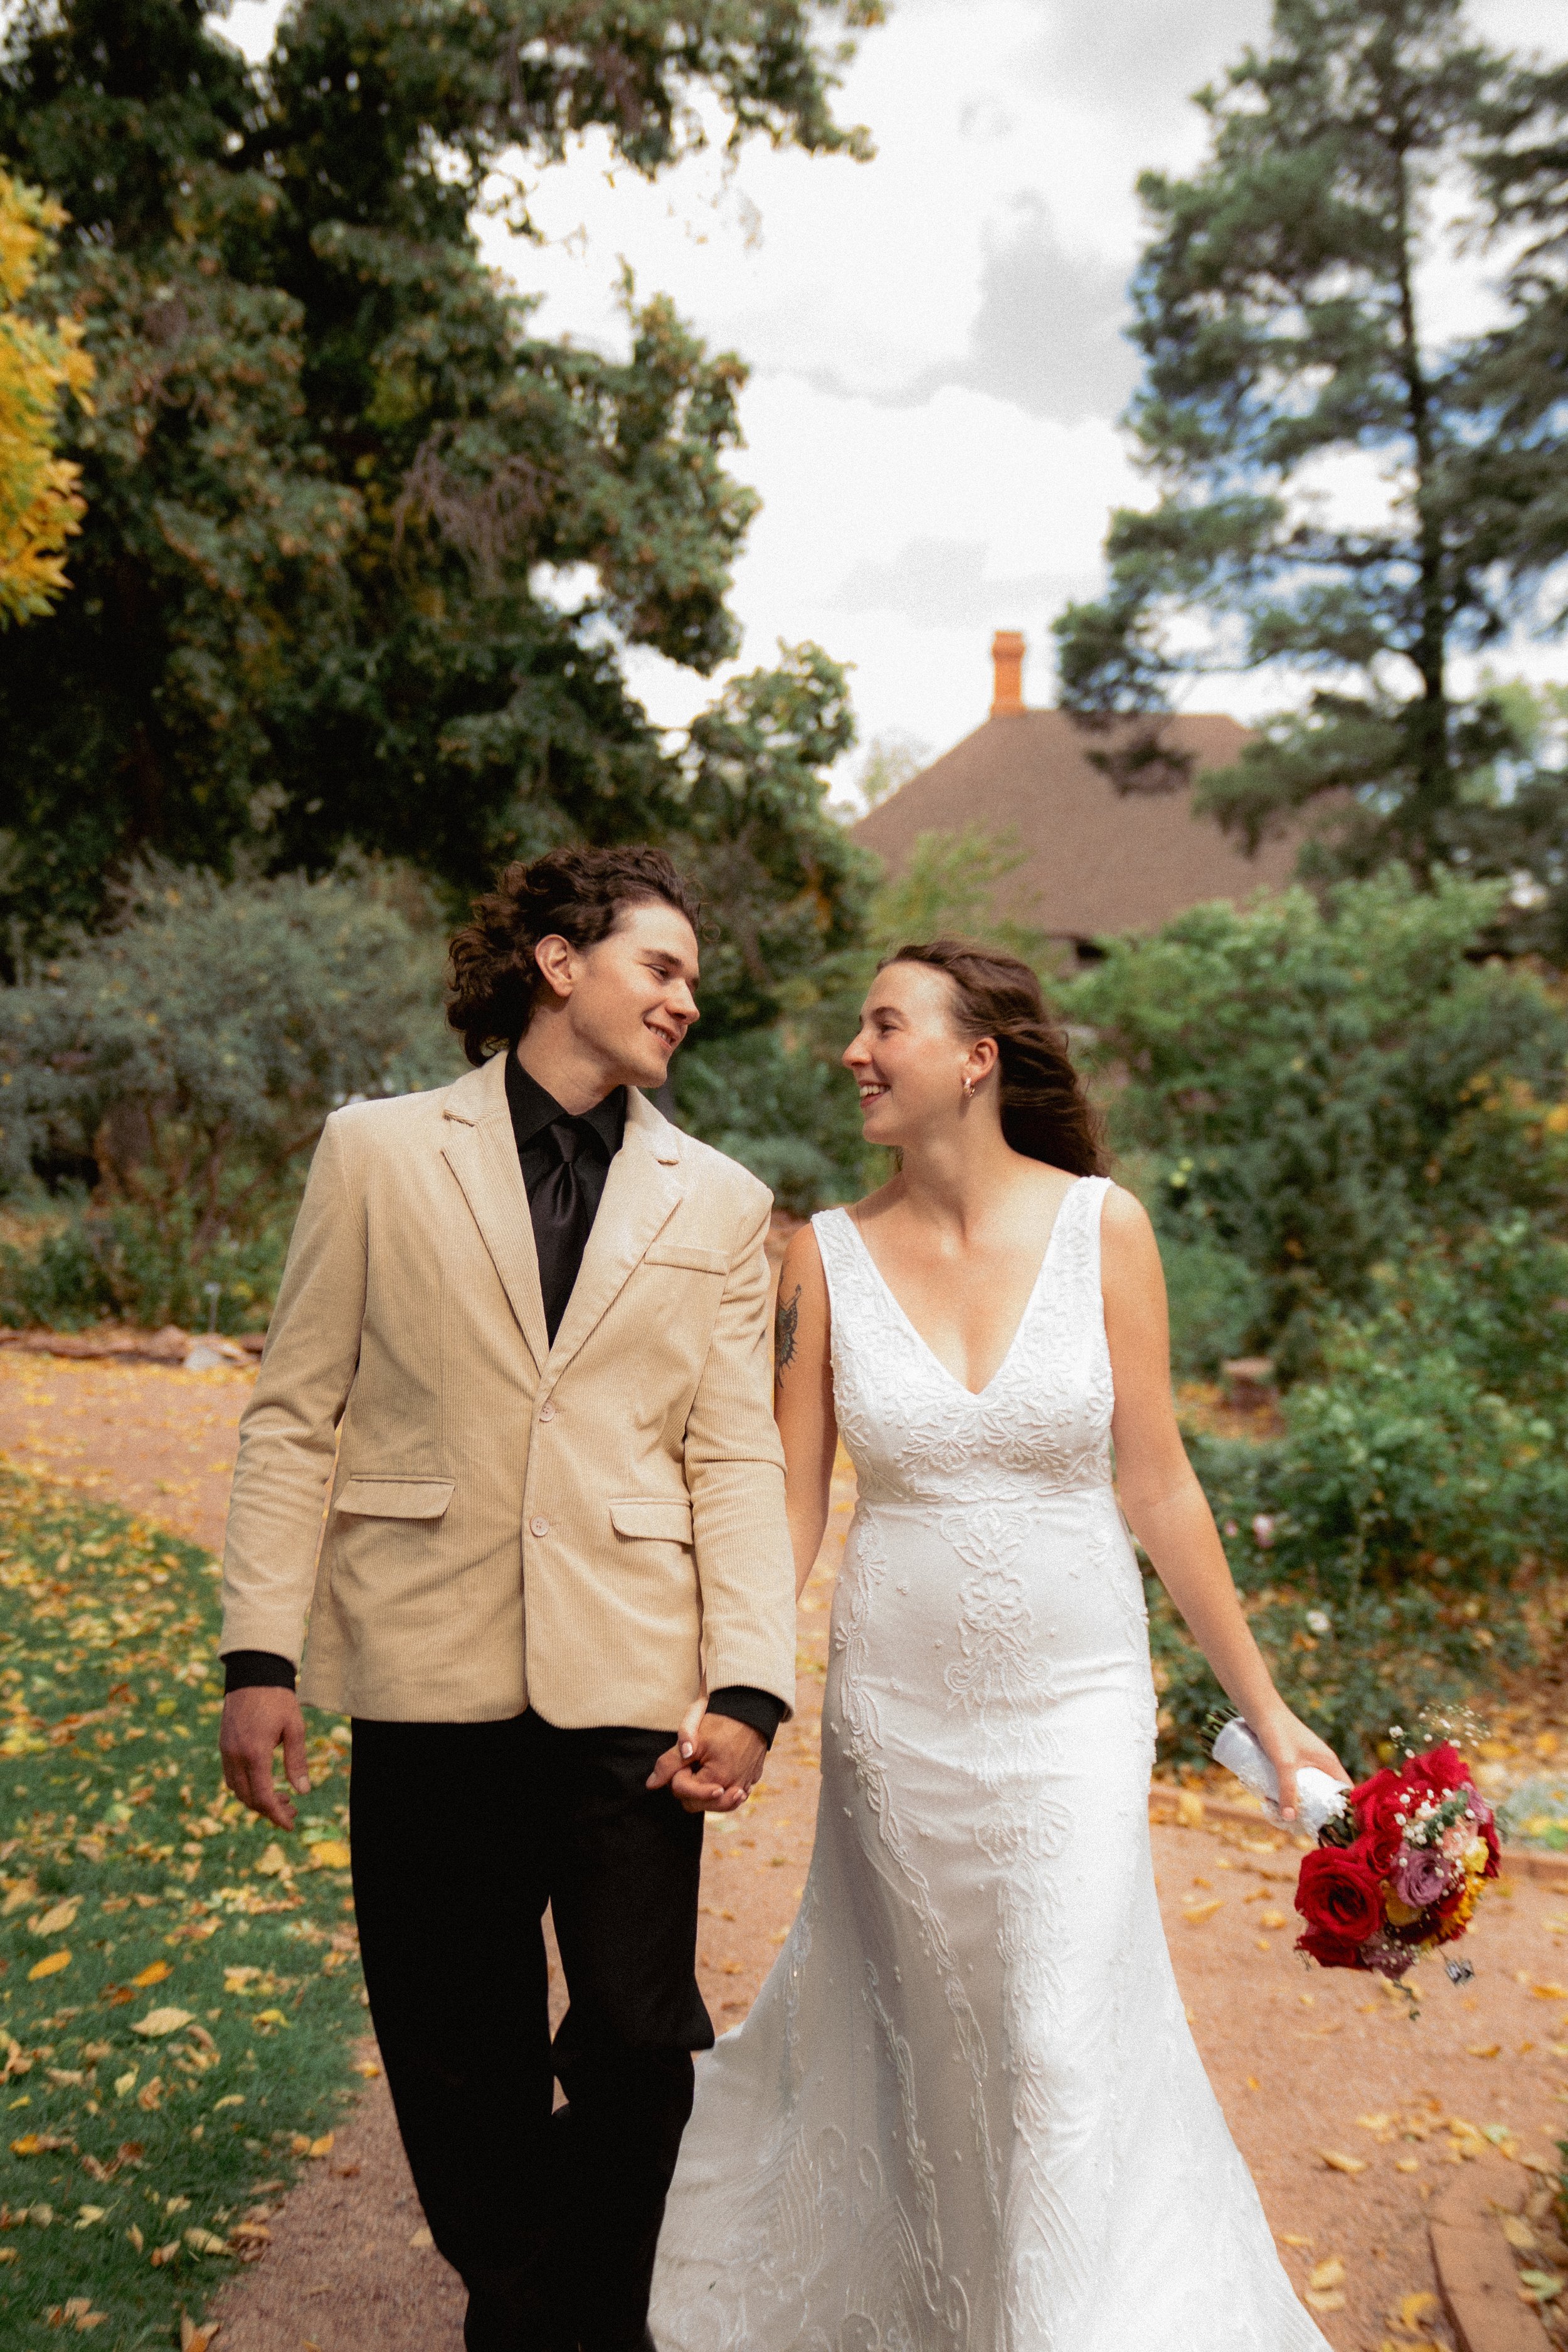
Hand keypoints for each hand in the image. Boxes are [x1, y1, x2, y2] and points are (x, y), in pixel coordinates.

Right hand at [220, 1686, 310, 1828]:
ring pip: (236, 1789)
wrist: (253, 1673)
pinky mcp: (224, 1744)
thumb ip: (296, 1761)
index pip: (262, 1796)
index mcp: (254, 1754)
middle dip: (269, 1810)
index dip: (276, 1814)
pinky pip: (231, 1775)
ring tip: (281, 1797)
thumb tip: (302, 1792)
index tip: (290, 1824)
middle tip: (291, 1810)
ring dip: (256, 1799)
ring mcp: (226, 1750)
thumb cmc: (278, 1699)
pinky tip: (264, 1780)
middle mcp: (235, 1756)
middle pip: (247, 1798)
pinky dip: (246, 1785)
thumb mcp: (295, 1728)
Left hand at [647, 1710, 766, 1813]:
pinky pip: (732, 1794)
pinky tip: (720, 1773)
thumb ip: (669, 1763)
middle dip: (688, 1787)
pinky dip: (723, 1788)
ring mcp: (746, 1785)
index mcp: (718, 1779)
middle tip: (692, 1764)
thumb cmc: (721, 1720)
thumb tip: (651, 1784)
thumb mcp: (692, 1739)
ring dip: (704, 1791)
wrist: (752, 1707)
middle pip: (697, 1805)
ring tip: (703, 1771)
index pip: (682, 1792)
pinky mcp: (752, 1779)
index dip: (676, 1774)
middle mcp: (735, 1788)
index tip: (684, 1756)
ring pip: (715, 1803)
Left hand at [1255, 1707, 1349, 1825]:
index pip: (1345, 1790)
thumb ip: (1288, 1790)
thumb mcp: (1284, 1764)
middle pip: (1327, 1792)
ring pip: (1310, 1787)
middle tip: (1307, 1826)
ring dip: (1302, 1801)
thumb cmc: (1277, 1732)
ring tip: (1289, 1816)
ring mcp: (1308, 1760)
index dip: (1343, 1809)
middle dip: (1318, 1809)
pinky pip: (1298, 1780)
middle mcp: (1322, 1762)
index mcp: (1329, 1762)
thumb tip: (1289, 1819)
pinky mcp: (1293, 1758)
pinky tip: (1278, 1800)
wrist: (1261, 1709)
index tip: (1334, 1827)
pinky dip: (1292, 1790)